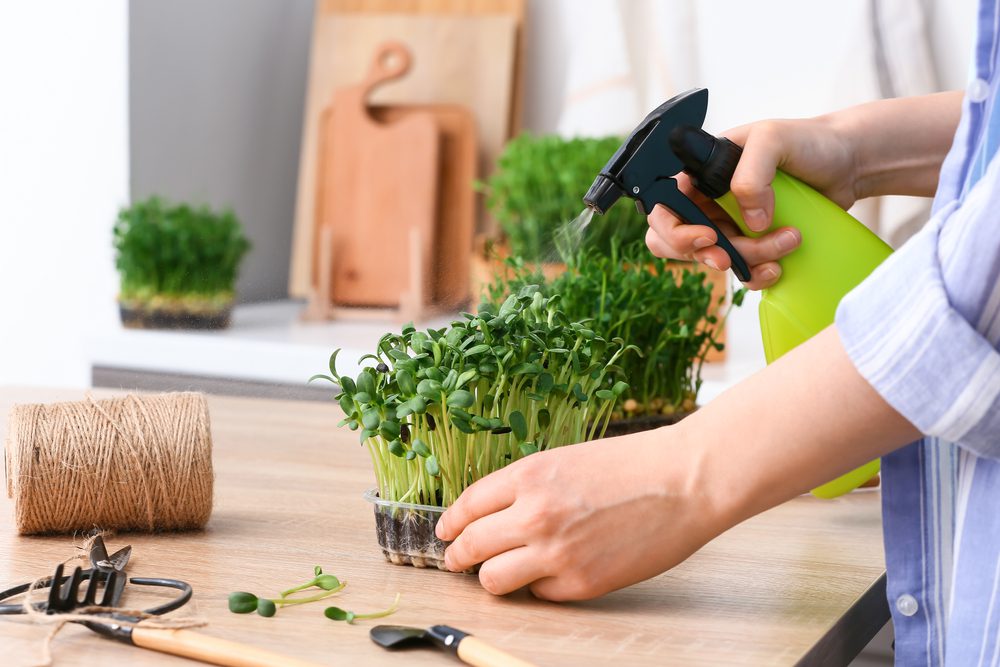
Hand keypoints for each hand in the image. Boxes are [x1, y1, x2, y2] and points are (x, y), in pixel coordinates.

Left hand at [435, 429, 718, 600]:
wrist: (684, 481)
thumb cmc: (632, 465)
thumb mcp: (567, 460)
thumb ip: (527, 486)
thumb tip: (494, 516)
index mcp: (529, 476)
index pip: (468, 506)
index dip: (451, 523)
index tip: (446, 533)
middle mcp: (534, 514)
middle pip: (470, 546)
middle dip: (457, 556)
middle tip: (456, 560)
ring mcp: (556, 552)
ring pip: (493, 579)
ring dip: (493, 577)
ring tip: (502, 573)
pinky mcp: (580, 583)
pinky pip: (540, 593)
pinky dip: (542, 586)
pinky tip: (556, 572)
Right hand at [646, 117, 858, 288]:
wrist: (848, 162)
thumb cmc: (807, 140)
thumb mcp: (772, 139)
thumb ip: (751, 174)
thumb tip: (749, 220)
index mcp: (699, 174)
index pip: (663, 208)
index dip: (675, 230)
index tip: (709, 235)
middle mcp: (708, 202)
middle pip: (680, 243)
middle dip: (706, 254)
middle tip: (729, 258)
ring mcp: (730, 225)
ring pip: (717, 260)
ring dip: (749, 260)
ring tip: (789, 240)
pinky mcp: (754, 244)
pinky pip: (742, 272)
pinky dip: (758, 275)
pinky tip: (779, 265)